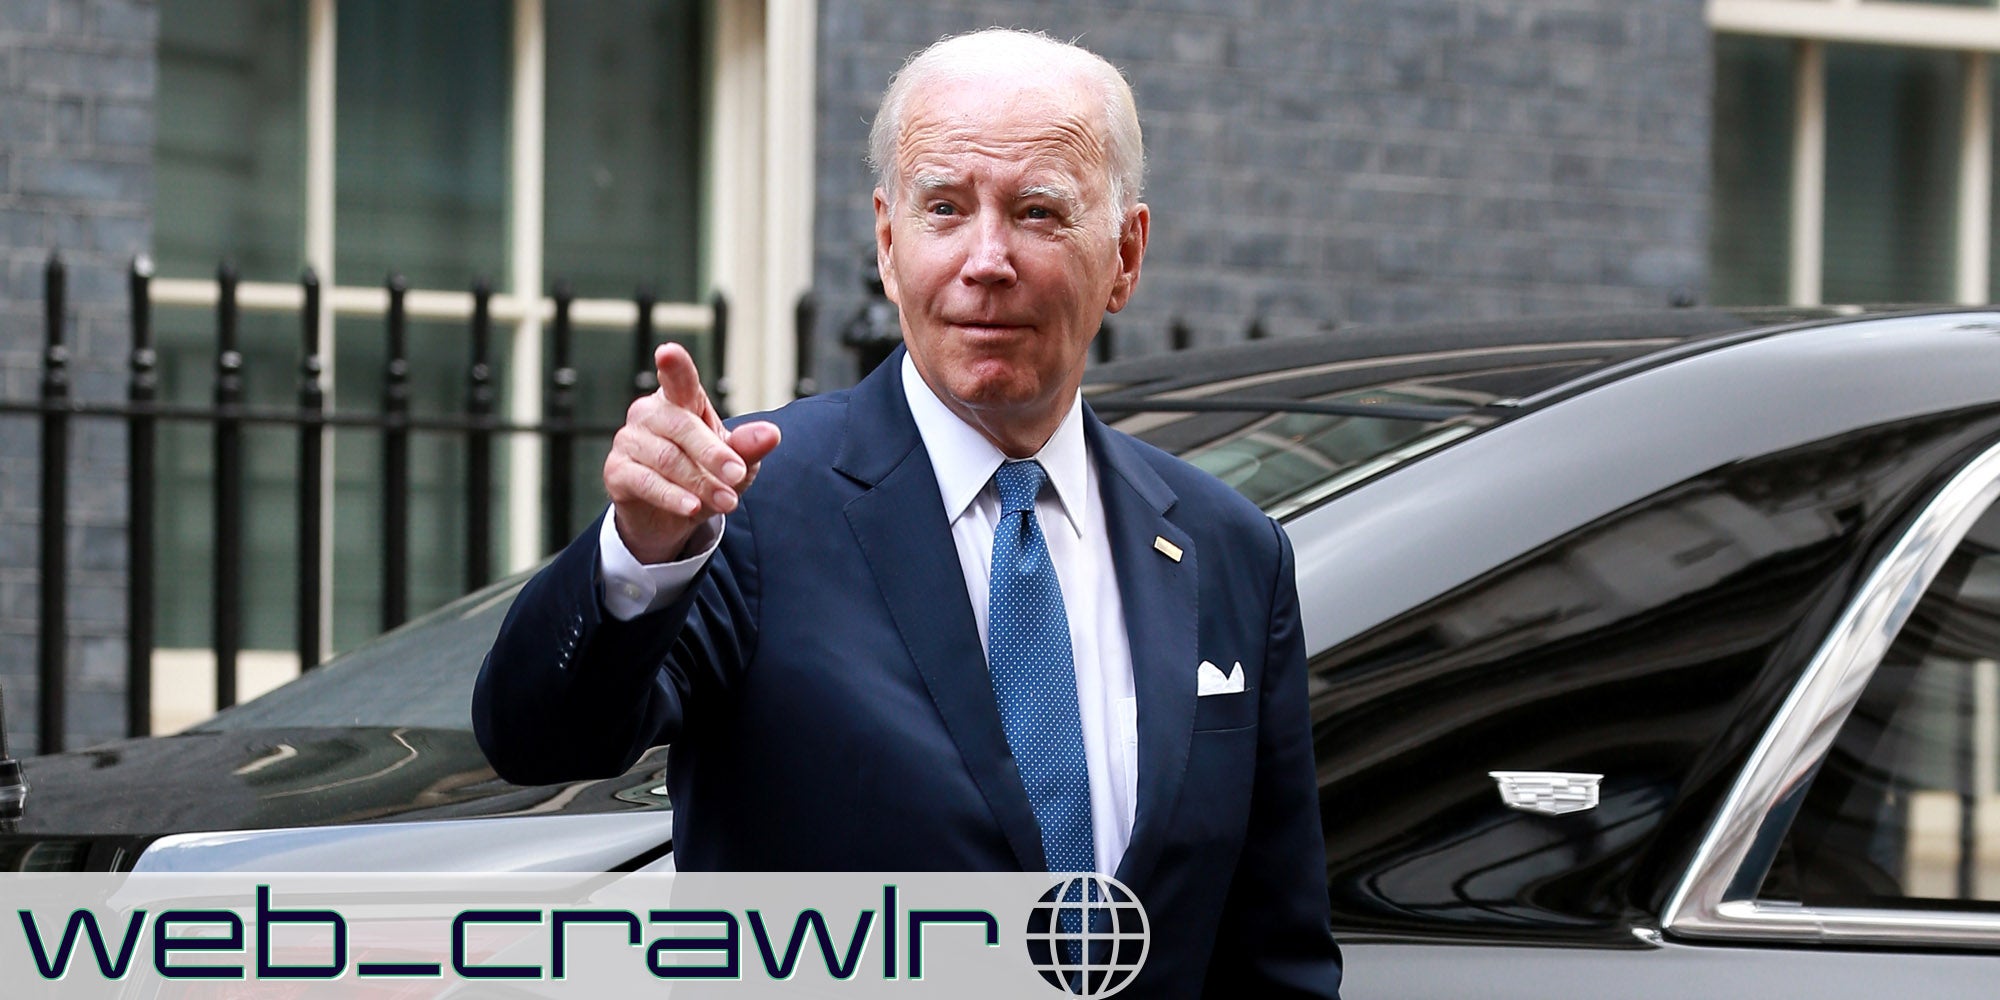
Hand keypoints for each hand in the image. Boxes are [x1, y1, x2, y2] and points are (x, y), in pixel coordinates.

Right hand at [604, 343, 780, 562]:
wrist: (673, 517)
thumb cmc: (705, 475)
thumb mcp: (735, 463)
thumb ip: (749, 447)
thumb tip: (771, 433)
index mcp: (679, 400)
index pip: (678, 379)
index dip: (674, 366)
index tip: (668, 353)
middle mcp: (649, 413)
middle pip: (681, 426)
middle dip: (713, 454)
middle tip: (737, 475)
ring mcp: (628, 440)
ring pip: (666, 458)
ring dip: (700, 482)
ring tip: (726, 502)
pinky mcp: (616, 471)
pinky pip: (646, 481)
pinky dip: (672, 496)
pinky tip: (691, 507)